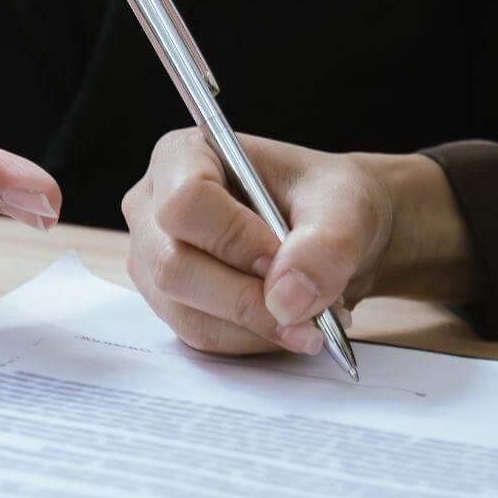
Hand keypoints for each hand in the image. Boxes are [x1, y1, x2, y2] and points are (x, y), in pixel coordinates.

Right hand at [121, 130, 473, 354]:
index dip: (234, 238)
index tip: (283, 256)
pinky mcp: (171, 304)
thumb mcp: (345, 207)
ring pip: (188, 313)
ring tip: (314, 314)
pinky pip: (203, 337)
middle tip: (311, 307)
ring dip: (258, 326)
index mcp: (182, 157)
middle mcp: (152, 209)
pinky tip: (289, 322)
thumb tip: (285, 301)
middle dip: (248, 297)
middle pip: (174, 267)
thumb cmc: (330, 202)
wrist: (333, 235)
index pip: (184, 203)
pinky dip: (254, 340)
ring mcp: (154, 262)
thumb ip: (325, 245)